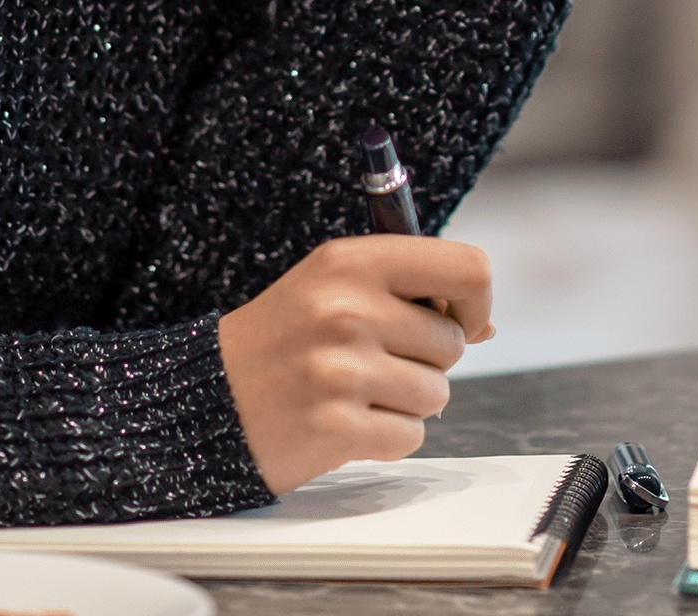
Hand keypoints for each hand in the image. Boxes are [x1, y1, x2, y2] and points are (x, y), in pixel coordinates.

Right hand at [216, 234, 492, 494]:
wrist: (213, 395)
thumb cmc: (284, 336)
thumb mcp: (334, 287)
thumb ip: (409, 293)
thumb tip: (485, 324)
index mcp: (351, 261)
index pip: (465, 268)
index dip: (475, 300)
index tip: (455, 318)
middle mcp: (346, 308)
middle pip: (453, 342)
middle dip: (427, 358)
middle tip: (373, 356)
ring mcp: (341, 369)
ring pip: (437, 393)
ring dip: (406, 400)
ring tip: (355, 387)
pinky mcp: (337, 427)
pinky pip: (410, 436)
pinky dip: (387, 436)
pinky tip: (346, 418)